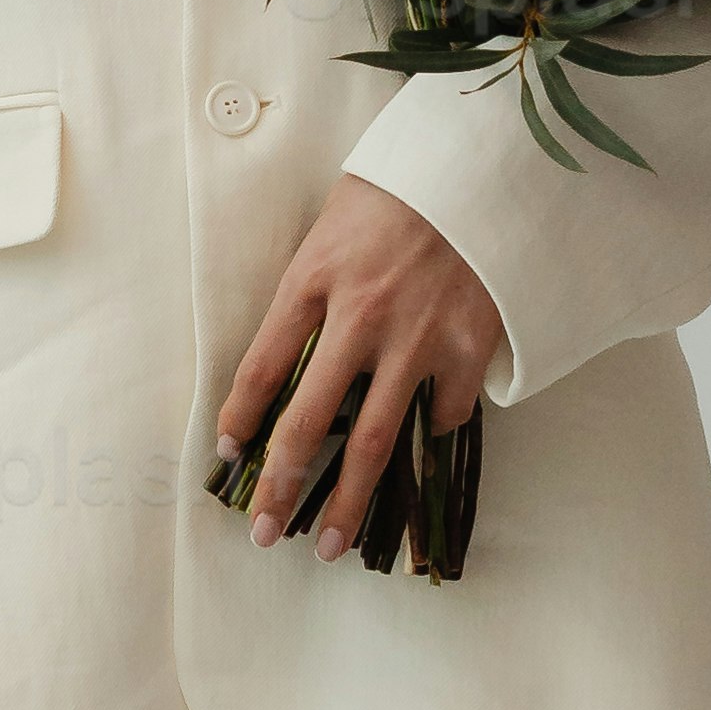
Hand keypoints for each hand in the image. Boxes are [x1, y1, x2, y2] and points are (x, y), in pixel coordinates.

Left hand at [214, 180, 505, 556]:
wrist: (482, 165)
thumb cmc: (398, 190)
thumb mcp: (330, 230)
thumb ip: (310, 293)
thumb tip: (287, 368)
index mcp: (313, 281)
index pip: (260, 370)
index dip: (239, 422)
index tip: (228, 460)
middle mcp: (359, 318)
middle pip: (309, 423)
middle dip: (282, 487)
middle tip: (266, 534)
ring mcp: (416, 338)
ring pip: (375, 442)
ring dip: (349, 502)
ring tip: (330, 545)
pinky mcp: (468, 347)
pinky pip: (441, 414)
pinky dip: (427, 432)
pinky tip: (419, 440)